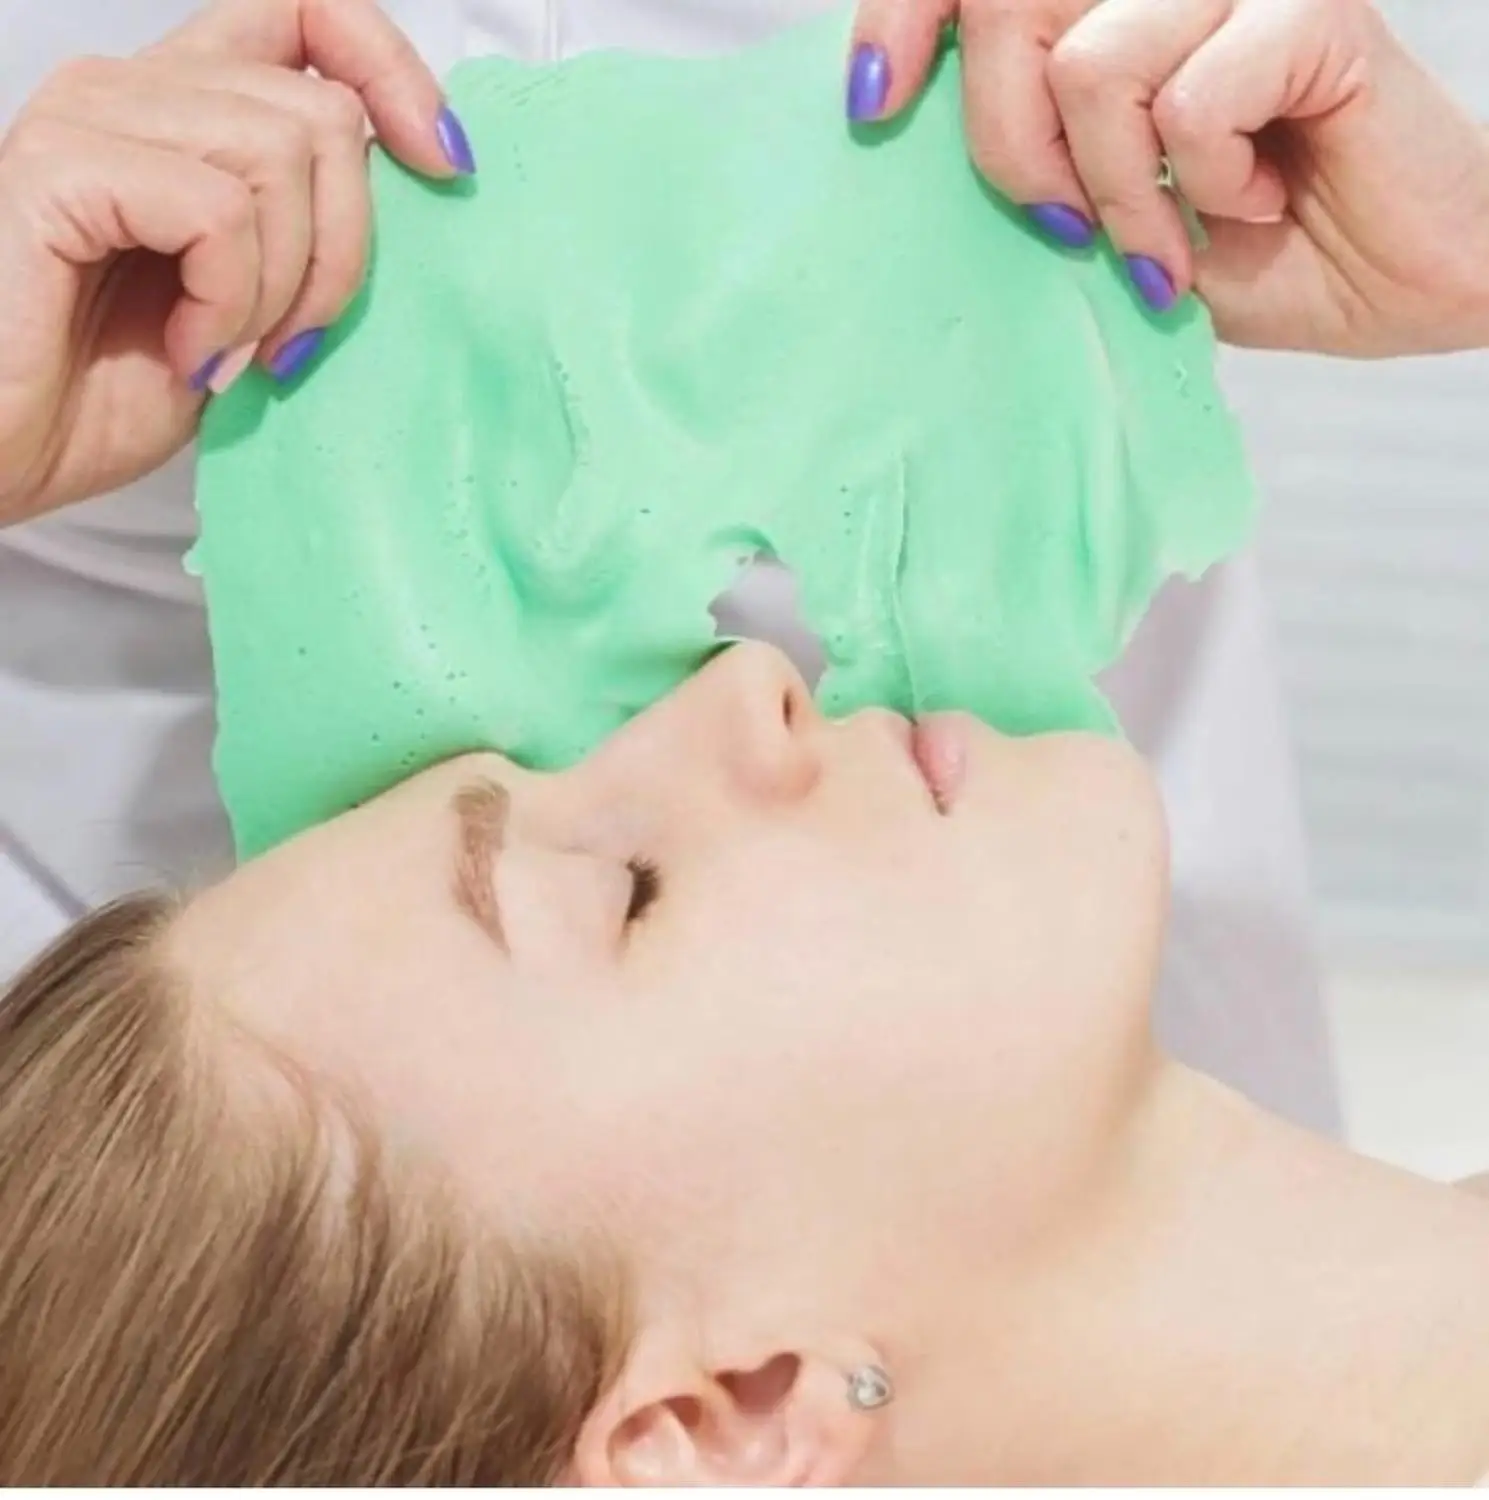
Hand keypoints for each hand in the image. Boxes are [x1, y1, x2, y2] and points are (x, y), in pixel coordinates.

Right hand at [0, 0, 473, 524]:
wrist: (1, 458)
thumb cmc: (104, 397)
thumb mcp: (248, 313)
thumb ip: (309, 235)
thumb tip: (416, 194)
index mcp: (185, 112)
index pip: (310, 16)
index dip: (393, 73)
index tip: (444, 167)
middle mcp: (134, 92)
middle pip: (322, 110)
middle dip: (340, 252)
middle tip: (290, 342)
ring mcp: (90, 117)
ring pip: (281, 151)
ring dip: (282, 285)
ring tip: (230, 352)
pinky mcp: (57, 165)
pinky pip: (217, 209)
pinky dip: (228, 302)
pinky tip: (190, 354)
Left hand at [847, 0, 1488, 357]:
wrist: (1402, 285)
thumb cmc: (1255, 251)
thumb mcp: (1109, 219)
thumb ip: (1033, 167)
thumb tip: (908, 147)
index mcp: (1113, 8)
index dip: (902, 17)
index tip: (873, 103)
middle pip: (1010, 6)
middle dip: (1011, 149)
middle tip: (1070, 233)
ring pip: (1092, 62)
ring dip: (1118, 189)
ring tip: (1169, 240)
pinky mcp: (1312, 6)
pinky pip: (1191, 96)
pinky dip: (1206, 183)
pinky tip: (1254, 198)